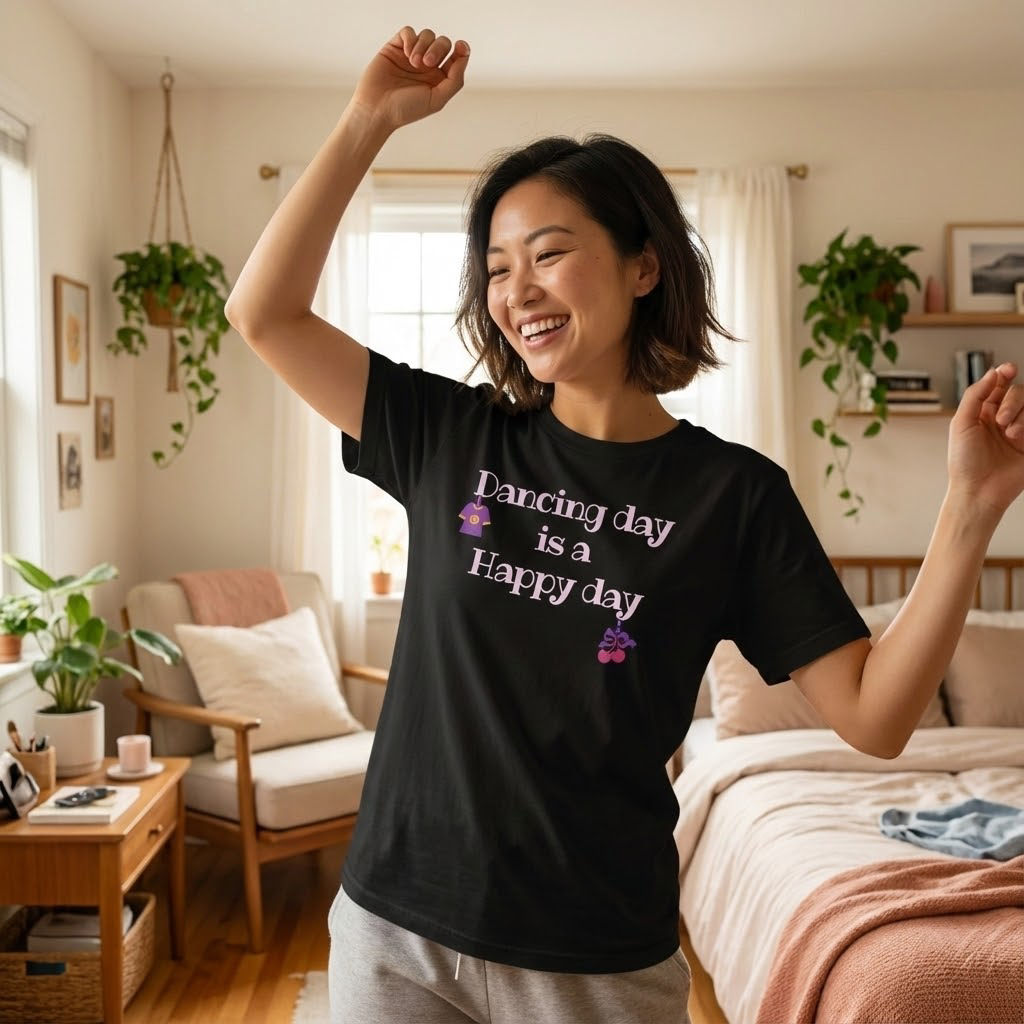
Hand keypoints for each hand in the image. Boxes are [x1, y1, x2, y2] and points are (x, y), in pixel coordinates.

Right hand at [351, 27, 469, 132]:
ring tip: (413, 63)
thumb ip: (455, 79)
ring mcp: (411, 55)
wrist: (377, 109)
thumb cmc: (406, 109)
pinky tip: (406, 54)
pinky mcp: (395, 48)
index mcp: (439, 78)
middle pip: (443, 43)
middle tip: (427, 63)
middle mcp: (427, 66)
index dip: (461, 49)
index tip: (461, 47)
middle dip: (438, 49)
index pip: (456, 57)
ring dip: (423, 45)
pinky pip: (408, 32)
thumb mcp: (437, 99)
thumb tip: (464, 55)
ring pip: (427, 35)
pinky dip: (410, 39)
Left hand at [947, 362, 1023, 514]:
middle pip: (1018, 392)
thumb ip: (975, 395)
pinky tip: (1018, 437)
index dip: (1005, 373)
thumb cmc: (964, 461)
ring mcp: (1019, 430)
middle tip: (1001, 422)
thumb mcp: (962, 423)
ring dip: (1021, 415)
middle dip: (1012, 401)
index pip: (998, 385)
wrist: (979, 490)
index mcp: (982, 412)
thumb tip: (993, 372)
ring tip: (1010, 434)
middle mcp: (1001, 418)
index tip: (1009, 368)